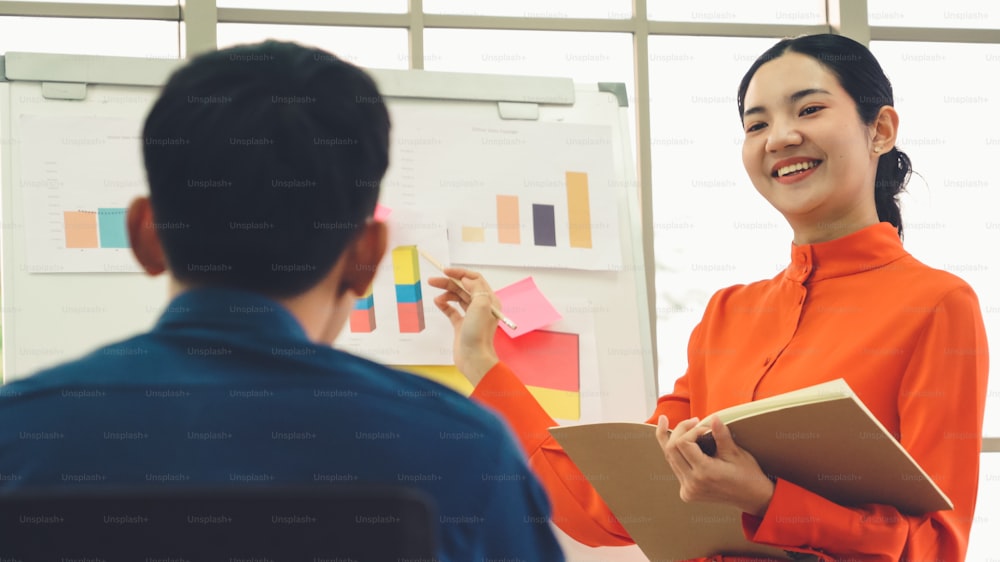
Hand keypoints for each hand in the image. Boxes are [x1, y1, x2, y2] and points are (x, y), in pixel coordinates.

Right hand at [427, 267, 499, 385]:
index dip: (460, 273)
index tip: (446, 271)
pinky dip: (444, 305)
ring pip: (457, 297)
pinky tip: (438, 302)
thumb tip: (466, 279)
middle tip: (433, 280)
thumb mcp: (481, 305)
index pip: (474, 279)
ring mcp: (471, 316)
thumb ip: (475, 288)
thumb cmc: (478, 333)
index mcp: (489, 300)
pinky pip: (452, 310)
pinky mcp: (462, 325)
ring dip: (446, 293)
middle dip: (449, 282)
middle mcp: (481, 307)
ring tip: (436, 295)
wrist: (473, 357)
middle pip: (463, 288)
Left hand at [655, 415, 774, 515]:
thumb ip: (721, 435)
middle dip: (679, 431)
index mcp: (704, 473)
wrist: (753, 498)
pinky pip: (675, 468)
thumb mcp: (736, 453)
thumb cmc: (748, 476)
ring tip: (684, 427)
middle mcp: (692, 484)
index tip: (705, 429)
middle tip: (692, 421)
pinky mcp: (687, 493)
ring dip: (674, 440)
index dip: (691, 431)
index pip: (683, 443)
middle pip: (670, 450)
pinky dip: (677, 454)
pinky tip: (680, 442)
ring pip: (670, 459)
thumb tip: (713, 418)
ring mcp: (688, 490)